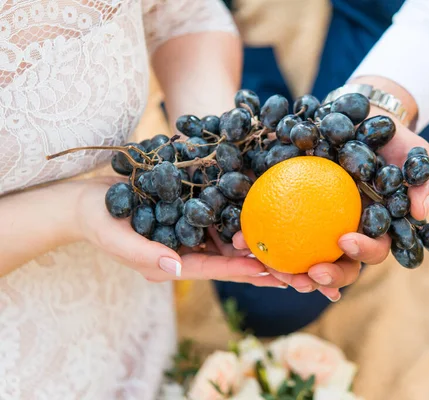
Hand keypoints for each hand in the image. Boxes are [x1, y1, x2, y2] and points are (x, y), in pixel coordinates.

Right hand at [74, 177, 283, 286]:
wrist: (87, 198)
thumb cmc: (97, 221)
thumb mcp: (116, 239)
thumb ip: (146, 256)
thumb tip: (177, 269)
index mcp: (171, 263)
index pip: (213, 269)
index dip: (240, 269)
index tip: (268, 269)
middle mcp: (185, 250)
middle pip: (228, 257)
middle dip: (258, 260)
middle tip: (290, 262)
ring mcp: (189, 231)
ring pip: (228, 236)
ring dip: (254, 235)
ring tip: (285, 236)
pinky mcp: (190, 211)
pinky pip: (218, 214)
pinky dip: (238, 211)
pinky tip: (260, 204)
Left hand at [228, 77, 428, 299]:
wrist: (361, 116)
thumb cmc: (393, 140)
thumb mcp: (416, 154)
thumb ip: (424, 180)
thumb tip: (421, 211)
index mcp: (375, 229)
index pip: (372, 251)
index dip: (362, 254)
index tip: (346, 240)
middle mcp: (346, 232)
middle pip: (336, 264)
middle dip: (324, 275)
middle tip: (310, 273)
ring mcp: (317, 224)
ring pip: (301, 254)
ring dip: (286, 267)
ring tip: (268, 266)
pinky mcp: (290, 209)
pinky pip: (274, 226)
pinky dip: (259, 235)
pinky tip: (243, 239)